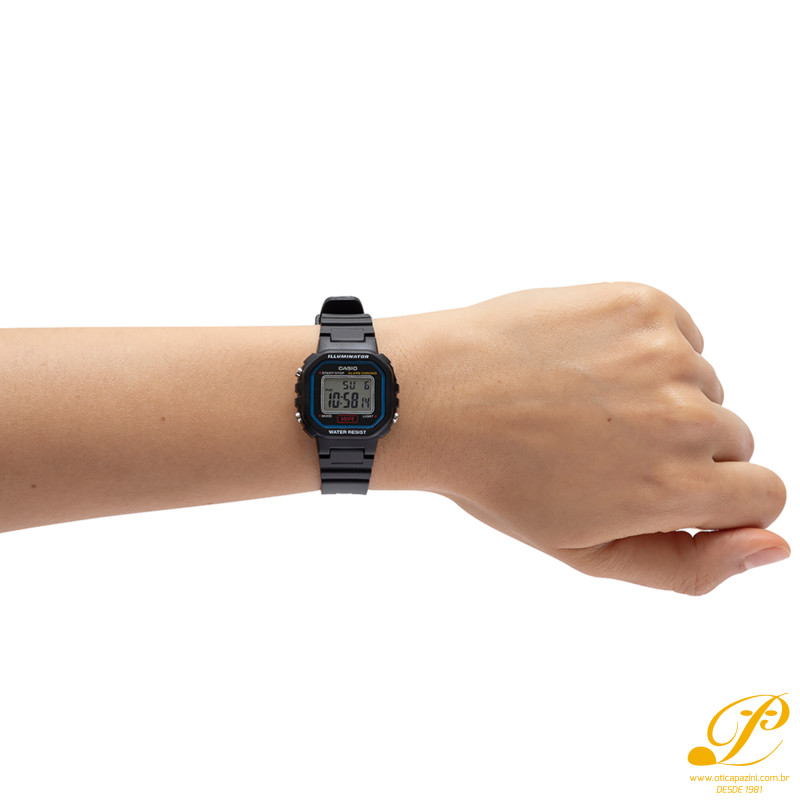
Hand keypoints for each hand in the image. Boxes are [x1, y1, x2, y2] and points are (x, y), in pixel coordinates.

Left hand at [375, 283, 787, 593]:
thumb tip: (774, 548)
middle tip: (604, 446)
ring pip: (703, 384)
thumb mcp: (587, 550)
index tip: (668, 490)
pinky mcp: (643, 303)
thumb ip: (690, 565)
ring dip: (661, 395)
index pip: (764, 496)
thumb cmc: (501, 479)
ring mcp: (665, 352)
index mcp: (675, 486)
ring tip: (584, 404)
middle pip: (733, 439)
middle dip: (685, 450)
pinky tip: (586, 365)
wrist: (438, 395)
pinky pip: (678, 334)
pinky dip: (645, 349)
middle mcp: (683, 416)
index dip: (719, 500)